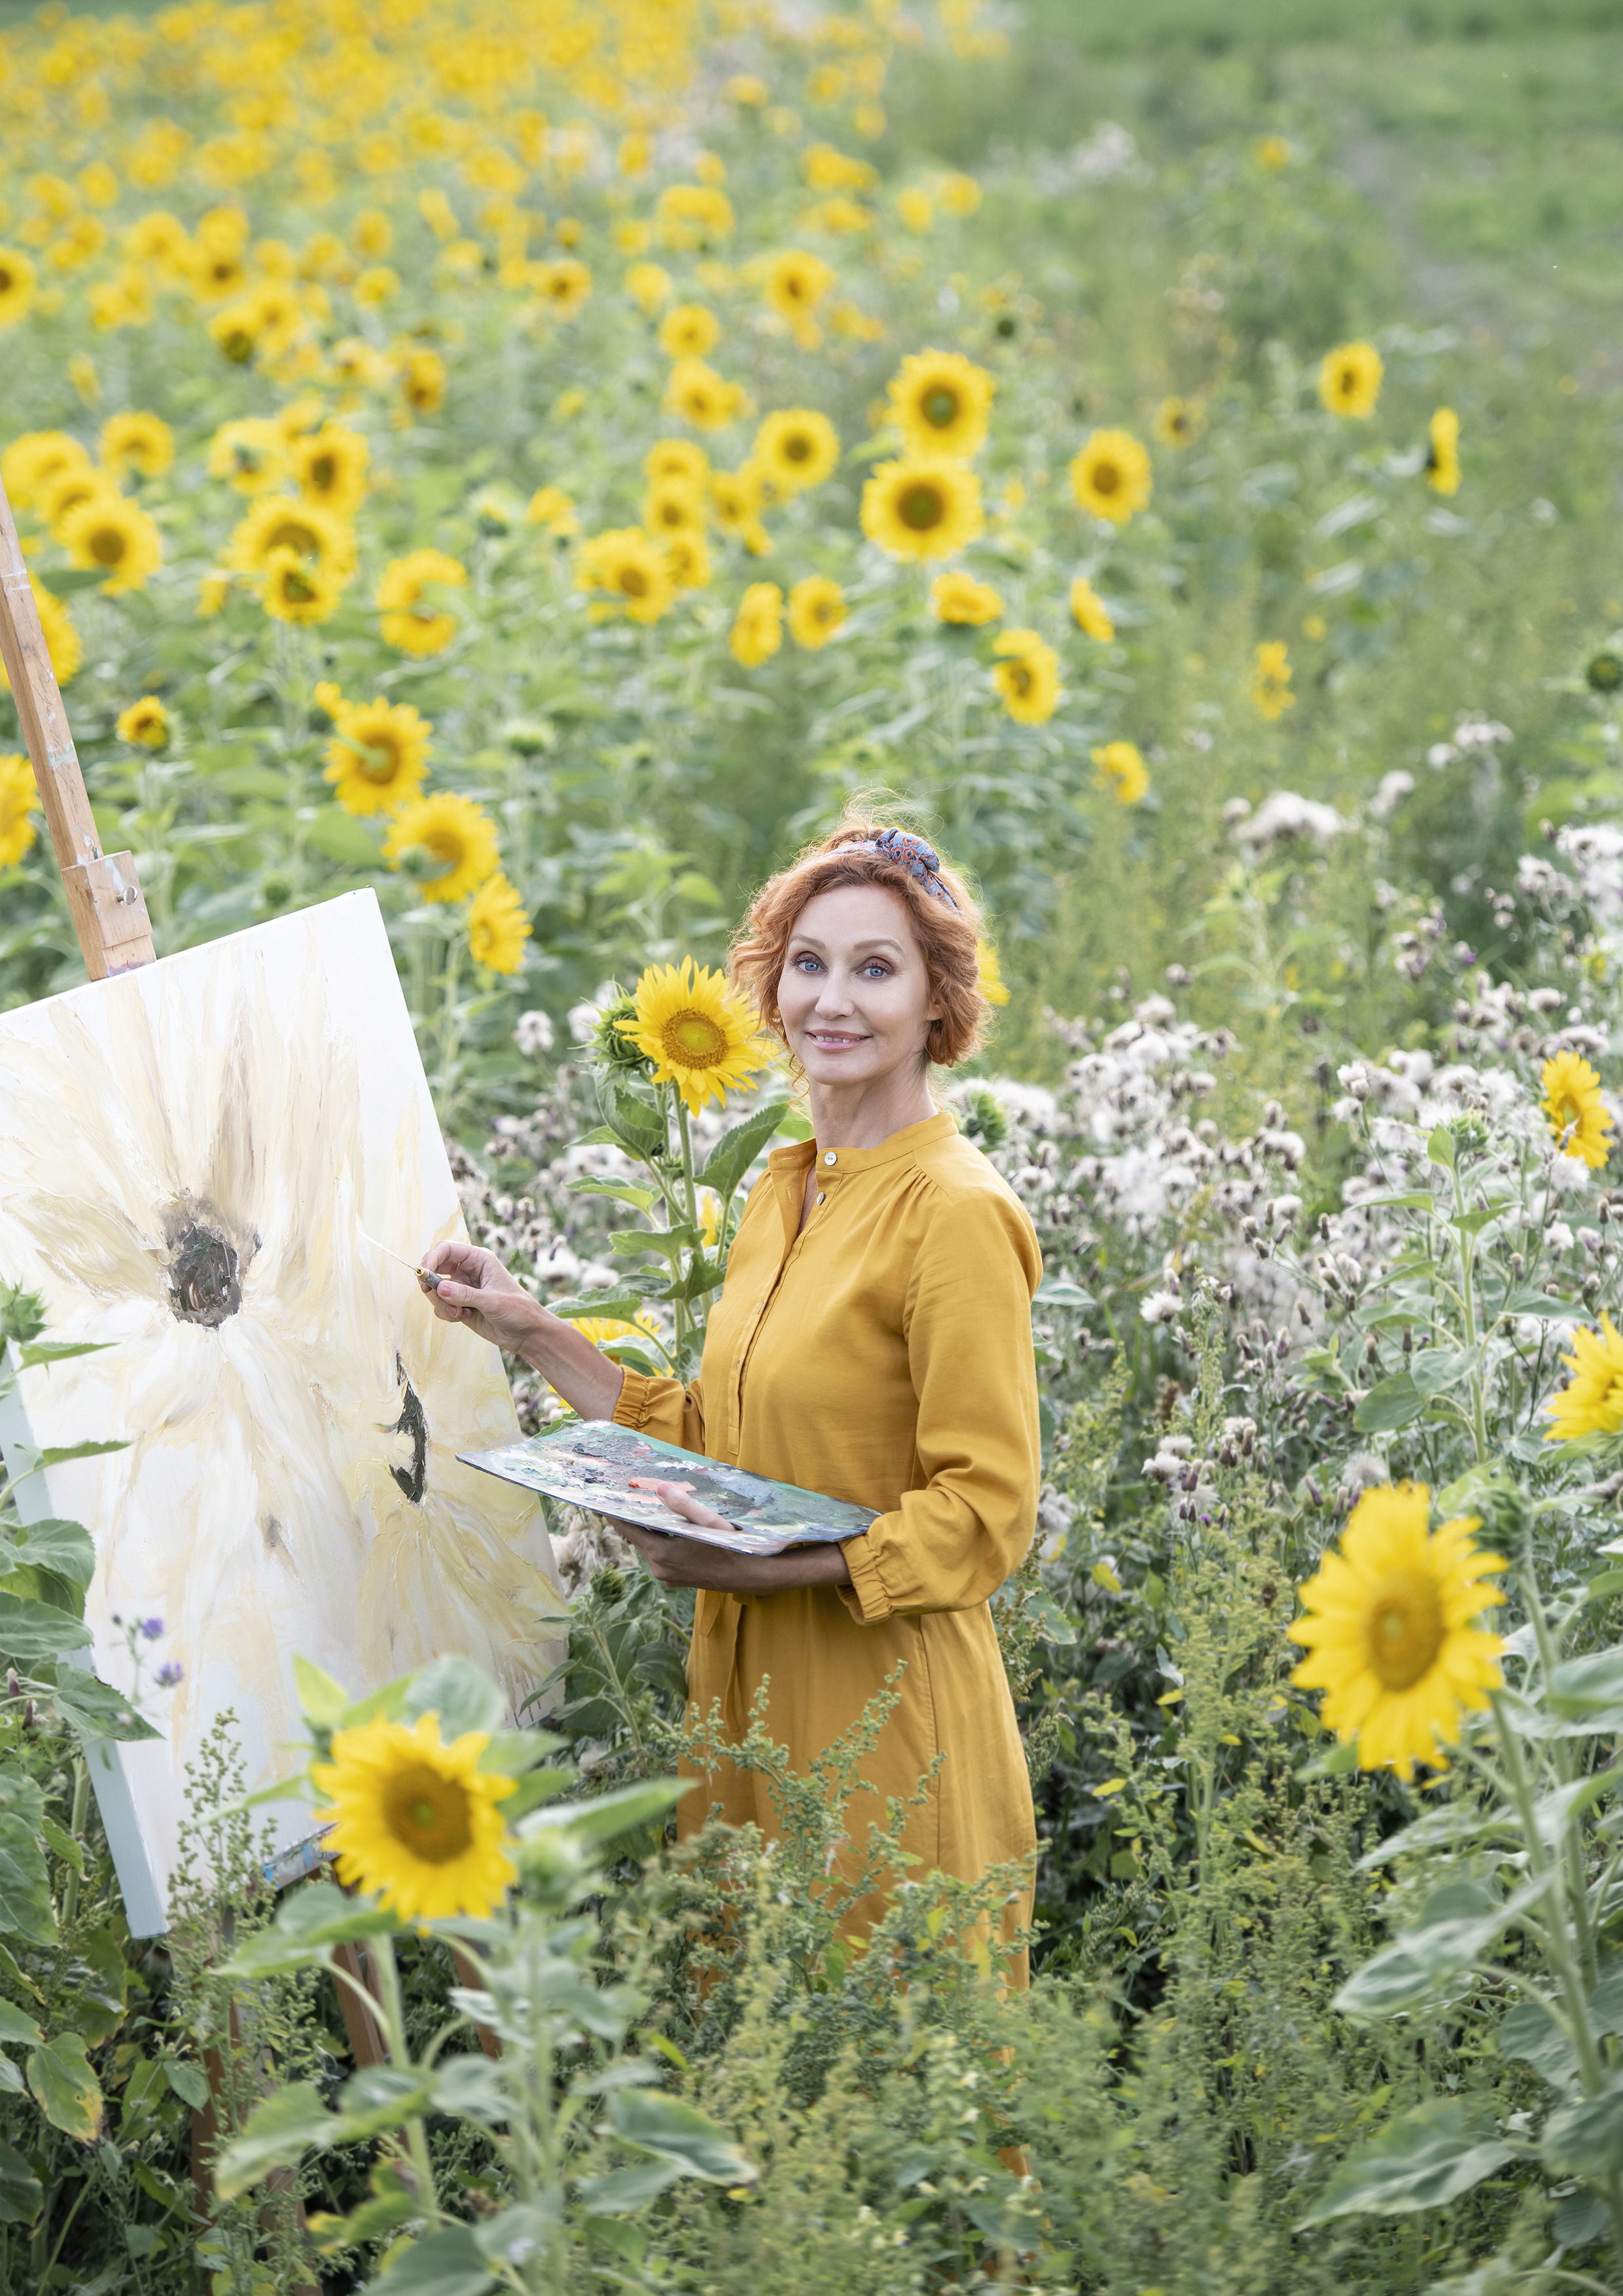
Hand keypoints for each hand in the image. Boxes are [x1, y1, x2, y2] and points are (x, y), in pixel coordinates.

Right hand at [421, 1239, 539, 1353]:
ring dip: (442, 1303)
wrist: (526, 1333)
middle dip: (430, 1282)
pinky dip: (446, 1313)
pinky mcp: (460, 1304)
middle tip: (429, 1293)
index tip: (422, 1274)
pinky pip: (441, 1305)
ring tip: (460, 1312)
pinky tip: (463, 1317)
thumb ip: (465, 1295)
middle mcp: (468, 1270)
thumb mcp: (492, 1301)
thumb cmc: (518, 1310)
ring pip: (436, 1290)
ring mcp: (463, 1288)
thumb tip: (439, 1288)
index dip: (431, 1258)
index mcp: (479, 1259)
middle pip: (436, 1268)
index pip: (446, 1249)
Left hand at [612, 1484, 851, 1595]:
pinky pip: (661, 1552)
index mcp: (661, 1555)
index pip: (628, 1529)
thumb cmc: (733, 1546)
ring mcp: (669, 1575)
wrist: (754, 1575)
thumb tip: (658, 1489)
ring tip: (646, 1503)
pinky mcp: (678, 1578)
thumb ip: (683, 1505)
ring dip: (649, 1526)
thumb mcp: (709, 1521)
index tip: (604, 1494)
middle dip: (633, 1515)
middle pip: (638, 1536)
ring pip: (650, 1544)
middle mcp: (660, 1568)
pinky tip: (668, 1523)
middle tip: (627, 1492)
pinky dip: (660, 1537)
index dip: (615, 1510)